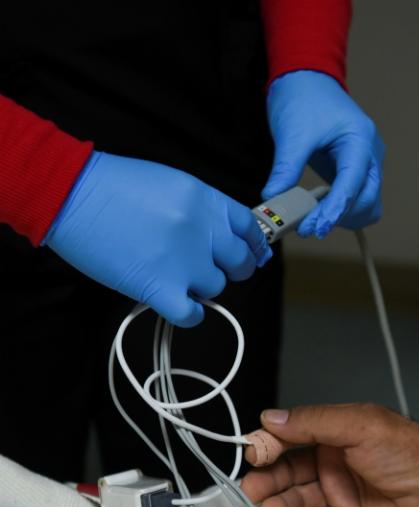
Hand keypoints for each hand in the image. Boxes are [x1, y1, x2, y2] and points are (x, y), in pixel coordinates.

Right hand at [46, 151, 271, 326]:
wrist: (71, 195)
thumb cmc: (115, 186)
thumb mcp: (172, 183)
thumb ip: (203, 210)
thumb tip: (223, 237)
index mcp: (207, 200)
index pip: (250, 229)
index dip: (253, 246)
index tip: (250, 255)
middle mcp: (203, 231)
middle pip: (241, 263)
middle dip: (230, 269)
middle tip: (208, 269)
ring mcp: (184, 262)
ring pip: (216, 288)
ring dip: (200, 287)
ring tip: (176, 278)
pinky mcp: (160, 288)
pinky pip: (192, 315)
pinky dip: (188, 313)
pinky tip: (176, 303)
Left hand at [263, 71, 384, 236]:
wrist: (307, 81)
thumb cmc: (303, 99)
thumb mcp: (292, 133)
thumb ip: (285, 168)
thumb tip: (272, 199)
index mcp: (360, 140)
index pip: (353, 184)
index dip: (335, 210)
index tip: (315, 228)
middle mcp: (370, 154)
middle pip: (367, 200)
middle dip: (339, 217)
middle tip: (306, 228)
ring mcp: (366, 163)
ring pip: (367, 205)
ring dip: (343, 218)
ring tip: (312, 221)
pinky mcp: (355, 171)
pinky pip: (357, 200)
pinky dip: (341, 211)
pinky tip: (319, 212)